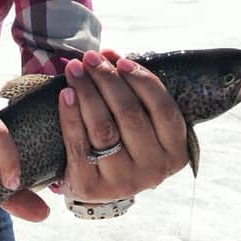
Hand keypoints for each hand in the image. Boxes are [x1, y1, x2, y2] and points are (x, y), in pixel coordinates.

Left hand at [57, 49, 187, 202]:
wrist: (97, 184)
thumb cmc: (123, 143)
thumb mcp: (140, 122)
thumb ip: (131, 89)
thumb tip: (108, 55)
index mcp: (174, 152)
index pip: (164, 109)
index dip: (142, 81)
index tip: (121, 61)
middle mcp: (153, 170)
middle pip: (129, 114)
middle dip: (107, 80)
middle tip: (90, 58)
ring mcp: (122, 181)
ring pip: (104, 127)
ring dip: (87, 92)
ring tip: (75, 69)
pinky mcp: (90, 185)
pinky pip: (78, 143)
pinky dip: (71, 115)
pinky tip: (66, 93)